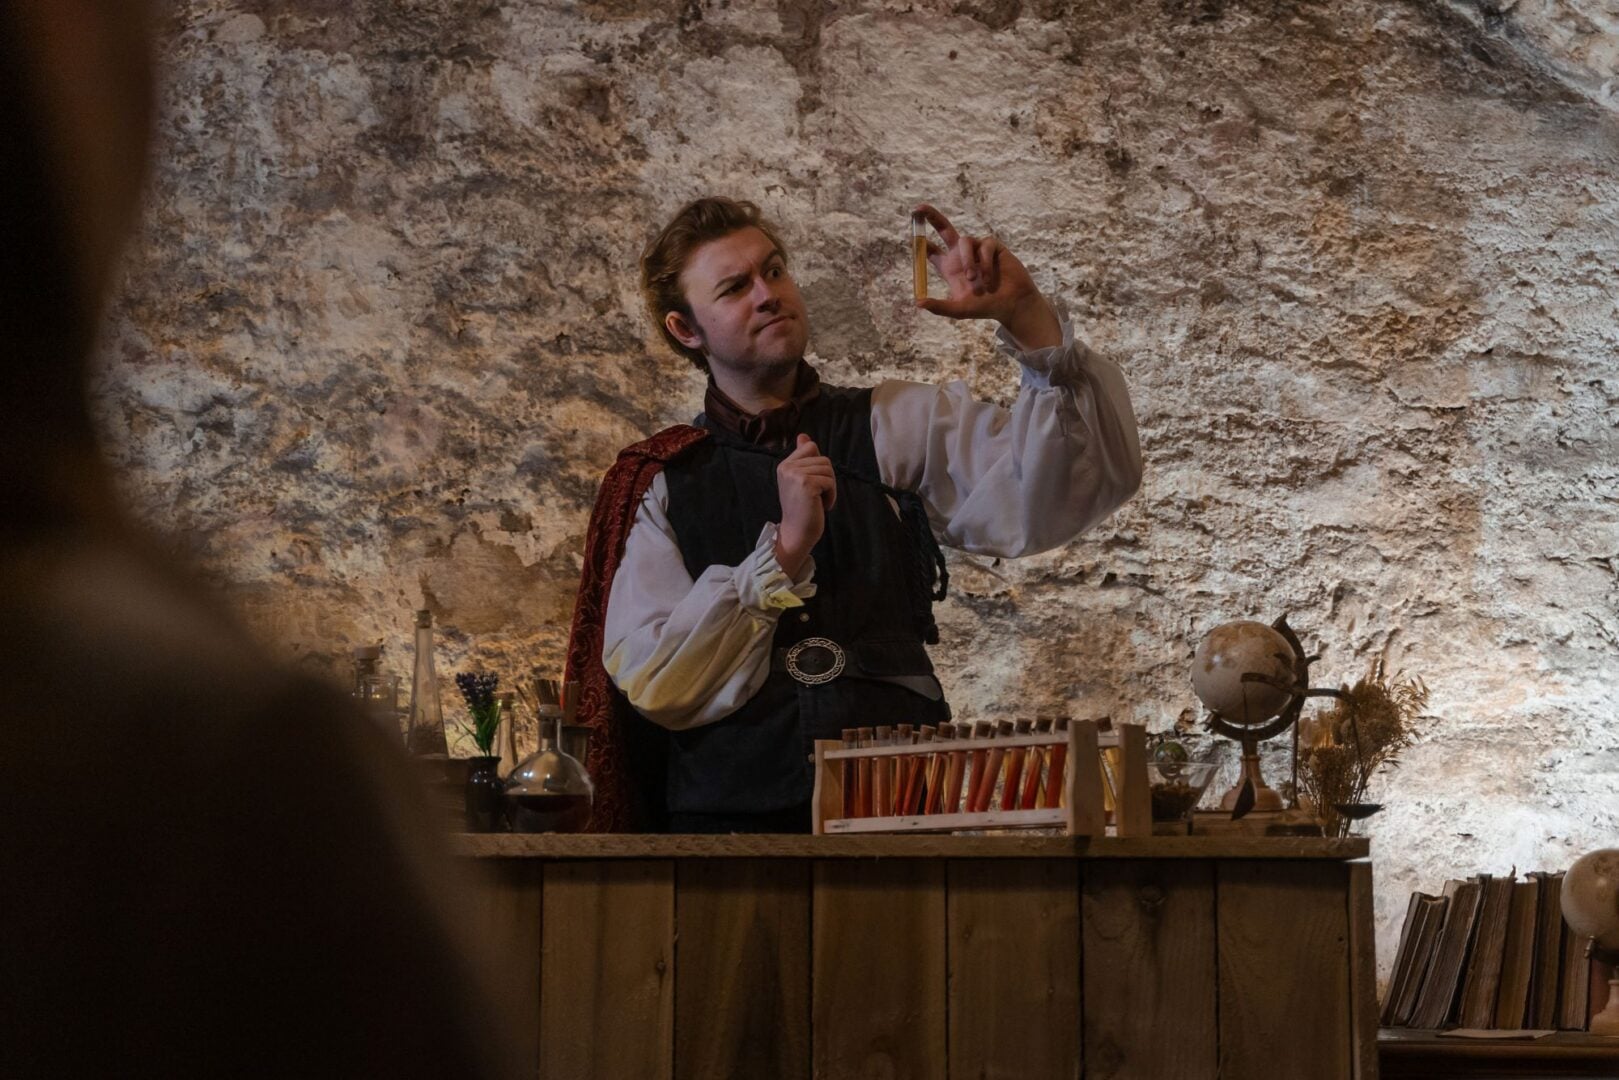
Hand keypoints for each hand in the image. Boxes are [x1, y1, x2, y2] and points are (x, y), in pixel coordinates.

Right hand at [774, 434, 835, 578]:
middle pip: (823, 459)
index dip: (819, 466)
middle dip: (827, 479)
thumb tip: (803, 436)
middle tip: (817, 496)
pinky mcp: (806, 484)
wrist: (797, 532)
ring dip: (830, 487)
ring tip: (819, 501)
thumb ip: (802, 457)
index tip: (812, 485)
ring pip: (828, 469)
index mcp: (785, 464)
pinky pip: (830, 481)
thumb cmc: (802, 508)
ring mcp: (795, 475)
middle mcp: (787, 467)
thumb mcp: (801, 479)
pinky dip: (831, 495)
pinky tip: (822, 506)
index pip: (811, 447)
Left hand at [913, 203, 1061, 349]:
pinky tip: (989, 278)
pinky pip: (984, 246)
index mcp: (950, 267)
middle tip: (918, 208)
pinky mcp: (993, 246)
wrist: (1012, 304)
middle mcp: (961, 255)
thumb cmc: (985, 308)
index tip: (915, 237)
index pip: (931, 250)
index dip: (922, 243)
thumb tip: (918, 303)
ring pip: (965, 240)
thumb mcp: (959, 310)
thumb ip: (939, 307)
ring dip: (967, 260)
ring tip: (973, 279)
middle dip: (932, 217)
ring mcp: (977, 249)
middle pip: (943, 229)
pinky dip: (984, 262)